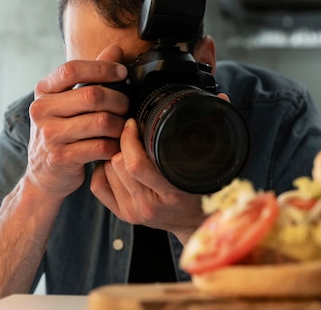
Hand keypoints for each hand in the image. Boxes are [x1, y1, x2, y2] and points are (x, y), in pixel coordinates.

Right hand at [25, 46, 129, 200]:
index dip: (102, 68)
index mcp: (43, 91)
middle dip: (118, 100)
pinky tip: (116, 146)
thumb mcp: (68, 102)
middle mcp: (41, 110)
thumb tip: (115, 48)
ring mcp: (49, 135)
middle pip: (92, 95)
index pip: (72, 68)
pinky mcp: (61, 158)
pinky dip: (115, 146)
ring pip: (101, 122)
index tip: (122, 73)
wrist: (44, 175)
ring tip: (123, 128)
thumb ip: (91, 75)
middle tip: (127, 107)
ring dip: (119, 125)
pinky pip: (101, 146)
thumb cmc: (61, 132)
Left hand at [90, 117, 207, 243]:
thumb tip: (222, 96)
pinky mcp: (124, 216)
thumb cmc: (206, 190)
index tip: (134, 122)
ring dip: (113, 155)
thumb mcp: (214, 164)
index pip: (135, 164)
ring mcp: (134, 212)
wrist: (199, 224)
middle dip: (120, 143)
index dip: (129, 137)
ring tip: (125, 146)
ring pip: (107, 171)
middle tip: (129, 131)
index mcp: (171, 193)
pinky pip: (99, 186)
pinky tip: (115, 162)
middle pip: (118, 164)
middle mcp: (149, 206)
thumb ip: (217, 129)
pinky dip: (103, 169)